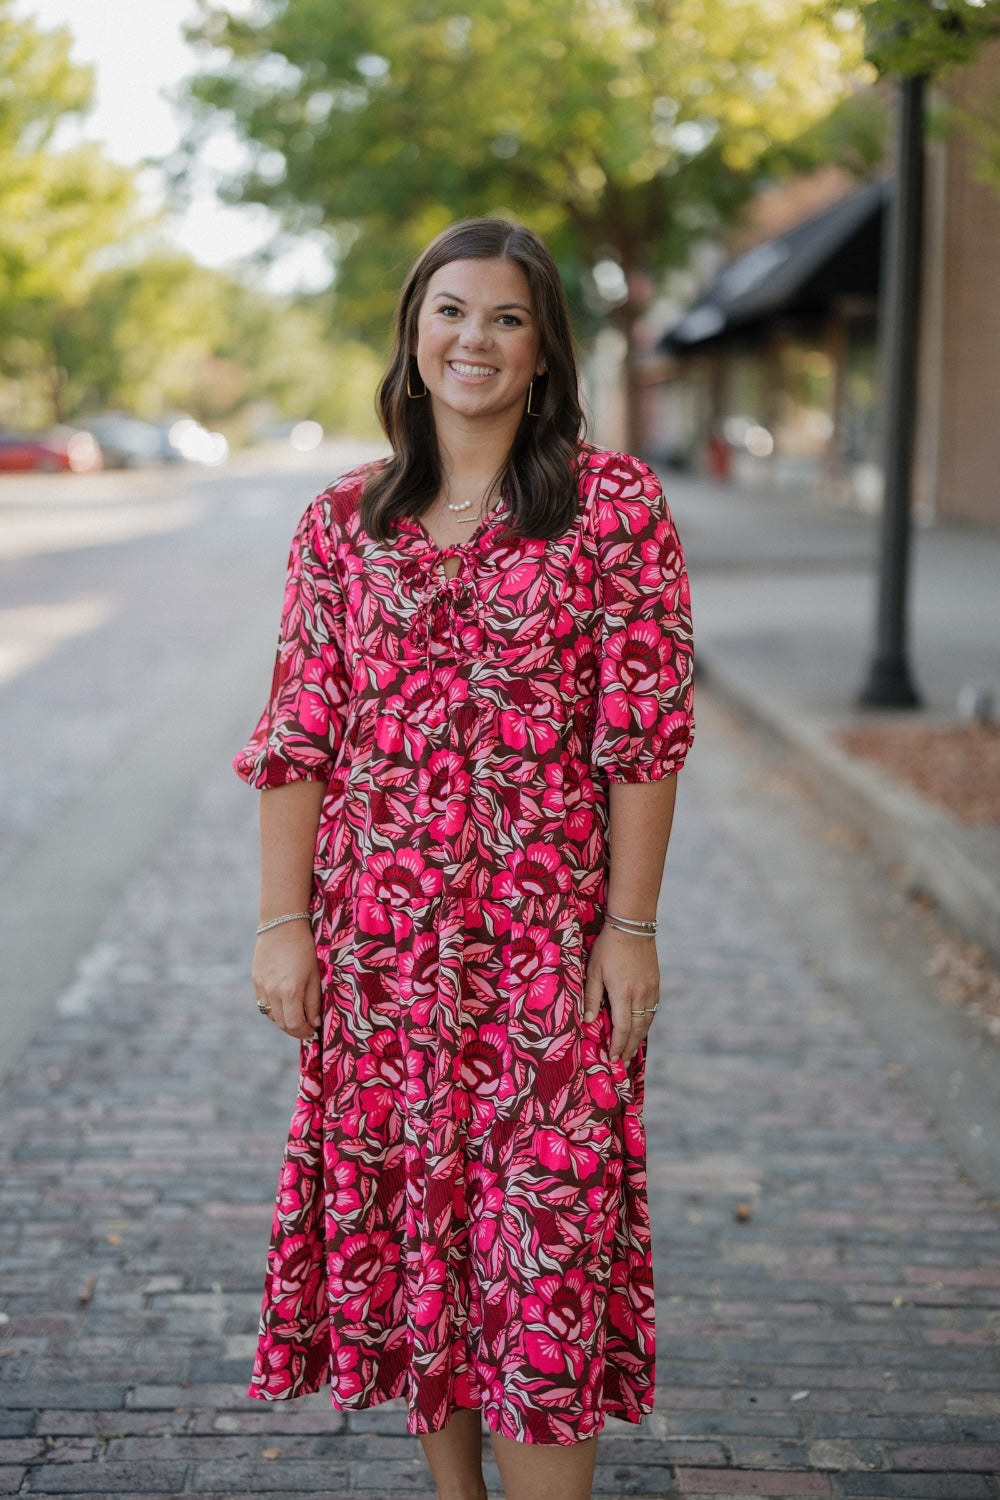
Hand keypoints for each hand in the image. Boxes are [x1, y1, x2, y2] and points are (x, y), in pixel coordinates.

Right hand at [252, 922, 321, 1039]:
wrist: (281, 925)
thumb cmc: (304, 948)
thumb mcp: (315, 975)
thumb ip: (313, 1001)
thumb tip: (314, 1023)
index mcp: (290, 991)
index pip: (294, 1024)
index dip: (304, 1032)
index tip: (313, 1031)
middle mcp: (272, 992)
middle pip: (281, 1024)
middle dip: (295, 1030)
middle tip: (306, 1028)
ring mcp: (261, 987)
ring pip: (271, 1016)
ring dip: (284, 1021)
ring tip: (296, 1016)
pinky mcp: (255, 981)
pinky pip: (263, 1004)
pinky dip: (273, 1009)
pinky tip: (284, 1004)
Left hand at [582, 926, 659, 1063]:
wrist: (632, 926)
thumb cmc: (608, 947)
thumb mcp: (593, 970)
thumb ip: (591, 997)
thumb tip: (588, 1021)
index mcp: (623, 993)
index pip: (622, 1028)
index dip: (617, 1045)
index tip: (611, 1058)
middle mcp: (640, 995)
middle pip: (637, 1030)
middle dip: (628, 1048)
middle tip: (621, 1063)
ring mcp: (651, 989)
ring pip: (647, 1021)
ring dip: (638, 1039)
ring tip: (629, 1051)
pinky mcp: (656, 983)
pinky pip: (653, 1010)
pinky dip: (646, 1023)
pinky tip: (640, 1029)